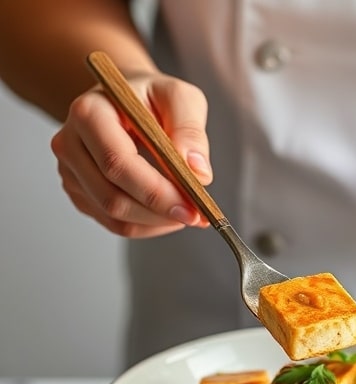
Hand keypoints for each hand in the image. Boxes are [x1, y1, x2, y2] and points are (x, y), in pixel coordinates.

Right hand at [51, 71, 212, 237]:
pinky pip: (117, 224)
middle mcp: (70, 144)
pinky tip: (168, 212)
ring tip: (186, 210)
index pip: (118, 163)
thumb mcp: (180, 98)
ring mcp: (72, 173)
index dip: (157, 192)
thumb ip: (191, 130)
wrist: (127, 103)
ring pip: (116, 217)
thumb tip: (198, 172)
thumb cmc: (153, 99)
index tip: (193, 207)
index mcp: (89, 113)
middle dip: (160, 212)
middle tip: (197, 215)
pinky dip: (149, 225)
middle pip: (113, 198)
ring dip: (157, 222)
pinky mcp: (82, 195)